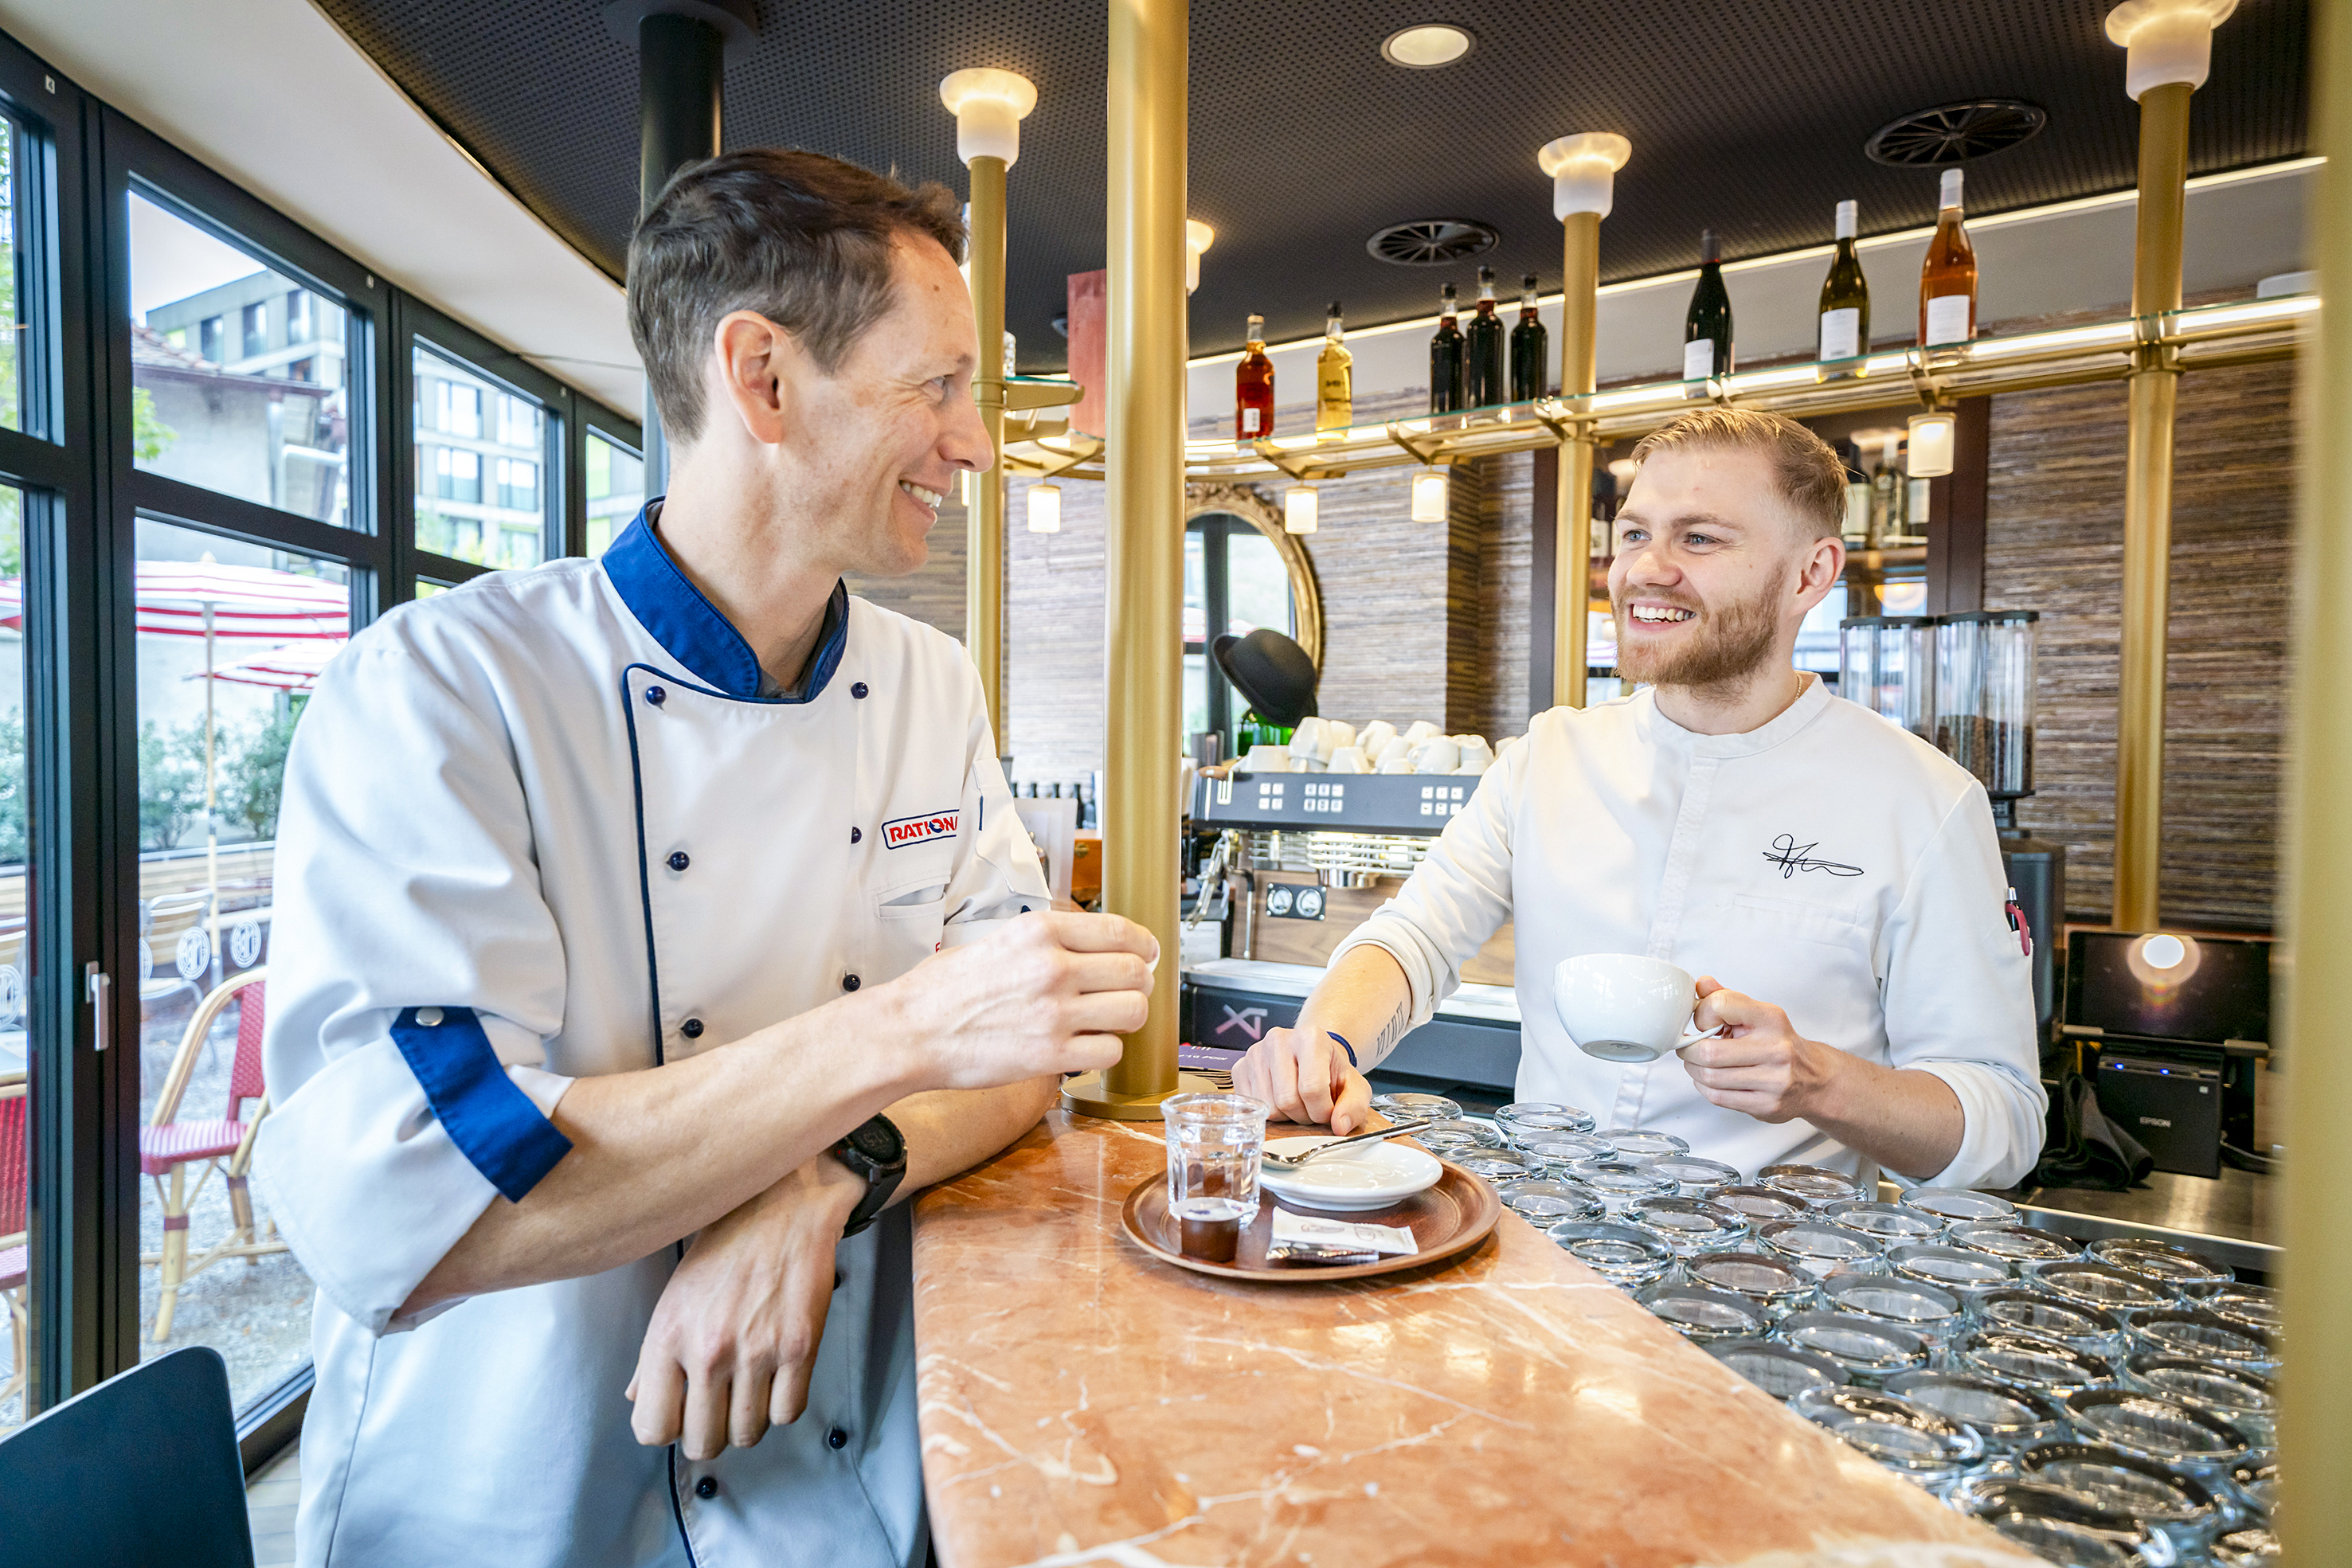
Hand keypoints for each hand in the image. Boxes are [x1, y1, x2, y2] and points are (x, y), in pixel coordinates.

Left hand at [626, 1156, 862, 1460]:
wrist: (781, 1208)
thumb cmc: (723, 1251)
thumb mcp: (673, 1299)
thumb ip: (651, 1357)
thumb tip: (637, 1401)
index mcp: (667, 1338)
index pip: (652, 1430)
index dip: (668, 1428)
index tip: (682, 1413)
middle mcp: (708, 1351)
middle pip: (703, 1443)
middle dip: (710, 1433)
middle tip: (720, 1408)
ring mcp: (756, 1352)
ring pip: (748, 1435)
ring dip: (748, 1421)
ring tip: (750, 1390)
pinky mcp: (799, 1347)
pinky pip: (787, 1414)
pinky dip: (782, 1405)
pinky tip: (777, 1379)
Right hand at [881, 911, 1155, 1090]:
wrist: (909, 1031)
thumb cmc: (945, 989)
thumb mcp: (997, 940)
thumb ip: (1047, 942)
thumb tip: (1095, 948)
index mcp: (1040, 930)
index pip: (1122, 931)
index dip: (1144, 946)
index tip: (1147, 955)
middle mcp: (1053, 966)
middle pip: (1135, 973)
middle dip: (1138, 984)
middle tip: (1126, 993)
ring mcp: (1054, 1012)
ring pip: (1132, 1012)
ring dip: (1125, 1019)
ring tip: (1105, 1022)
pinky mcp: (1051, 1054)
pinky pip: (1110, 1052)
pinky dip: (1103, 1052)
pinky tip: (1082, 1047)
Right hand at [1232, 1025, 1373, 1133]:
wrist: (1312, 1055)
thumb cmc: (1332, 1071)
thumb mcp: (1355, 1087)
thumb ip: (1354, 1107)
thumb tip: (1339, 1125)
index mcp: (1311, 1037)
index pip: (1311, 1089)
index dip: (1322, 1111)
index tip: (1328, 1111)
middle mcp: (1279, 1039)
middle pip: (1287, 1100)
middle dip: (1304, 1115)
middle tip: (1312, 1108)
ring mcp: (1255, 1052)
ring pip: (1268, 1107)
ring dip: (1286, 1116)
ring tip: (1297, 1102)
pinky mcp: (1240, 1068)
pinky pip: (1251, 1105)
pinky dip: (1268, 1112)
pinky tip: (1280, 1099)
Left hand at [1676, 976, 1840, 1124]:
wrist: (1815, 1079)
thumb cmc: (1779, 1043)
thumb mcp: (1758, 1015)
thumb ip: (1727, 998)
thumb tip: (1701, 983)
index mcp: (1771, 1019)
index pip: (1720, 1005)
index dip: (1701, 1014)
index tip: (1701, 1021)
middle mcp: (1776, 1049)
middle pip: (1709, 1052)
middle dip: (1688, 1049)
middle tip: (1687, 1046)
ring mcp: (1773, 1080)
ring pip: (1710, 1077)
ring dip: (1693, 1069)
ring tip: (1697, 1063)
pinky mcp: (1766, 1105)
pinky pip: (1718, 1097)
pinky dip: (1704, 1087)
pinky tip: (1709, 1079)